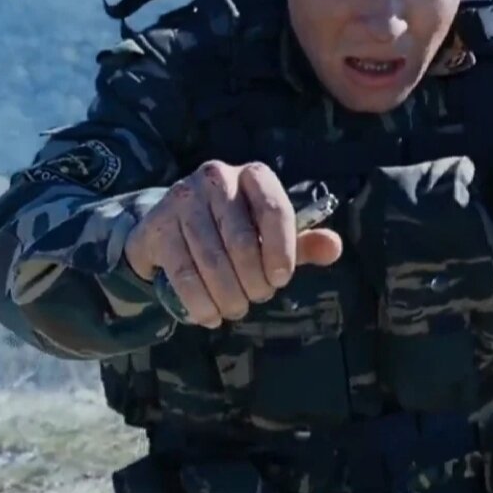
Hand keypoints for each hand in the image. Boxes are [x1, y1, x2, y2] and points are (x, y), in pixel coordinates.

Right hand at [124, 160, 342, 327]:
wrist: (171, 226)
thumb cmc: (233, 229)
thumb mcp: (271, 233)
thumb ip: (303, 242)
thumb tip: (334, 248)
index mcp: (253, 175)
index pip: (275, 211)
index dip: (282, 251)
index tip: (282, 279)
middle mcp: (216, 178)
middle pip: (241, 240)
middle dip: (254, 280)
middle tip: (258, 298)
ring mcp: (182, 199)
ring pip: (211, 260)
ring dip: (228, 295)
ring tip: (236, 309)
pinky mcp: (158, 226)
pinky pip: (183, 272)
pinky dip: (200, 302)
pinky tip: (210, 316)